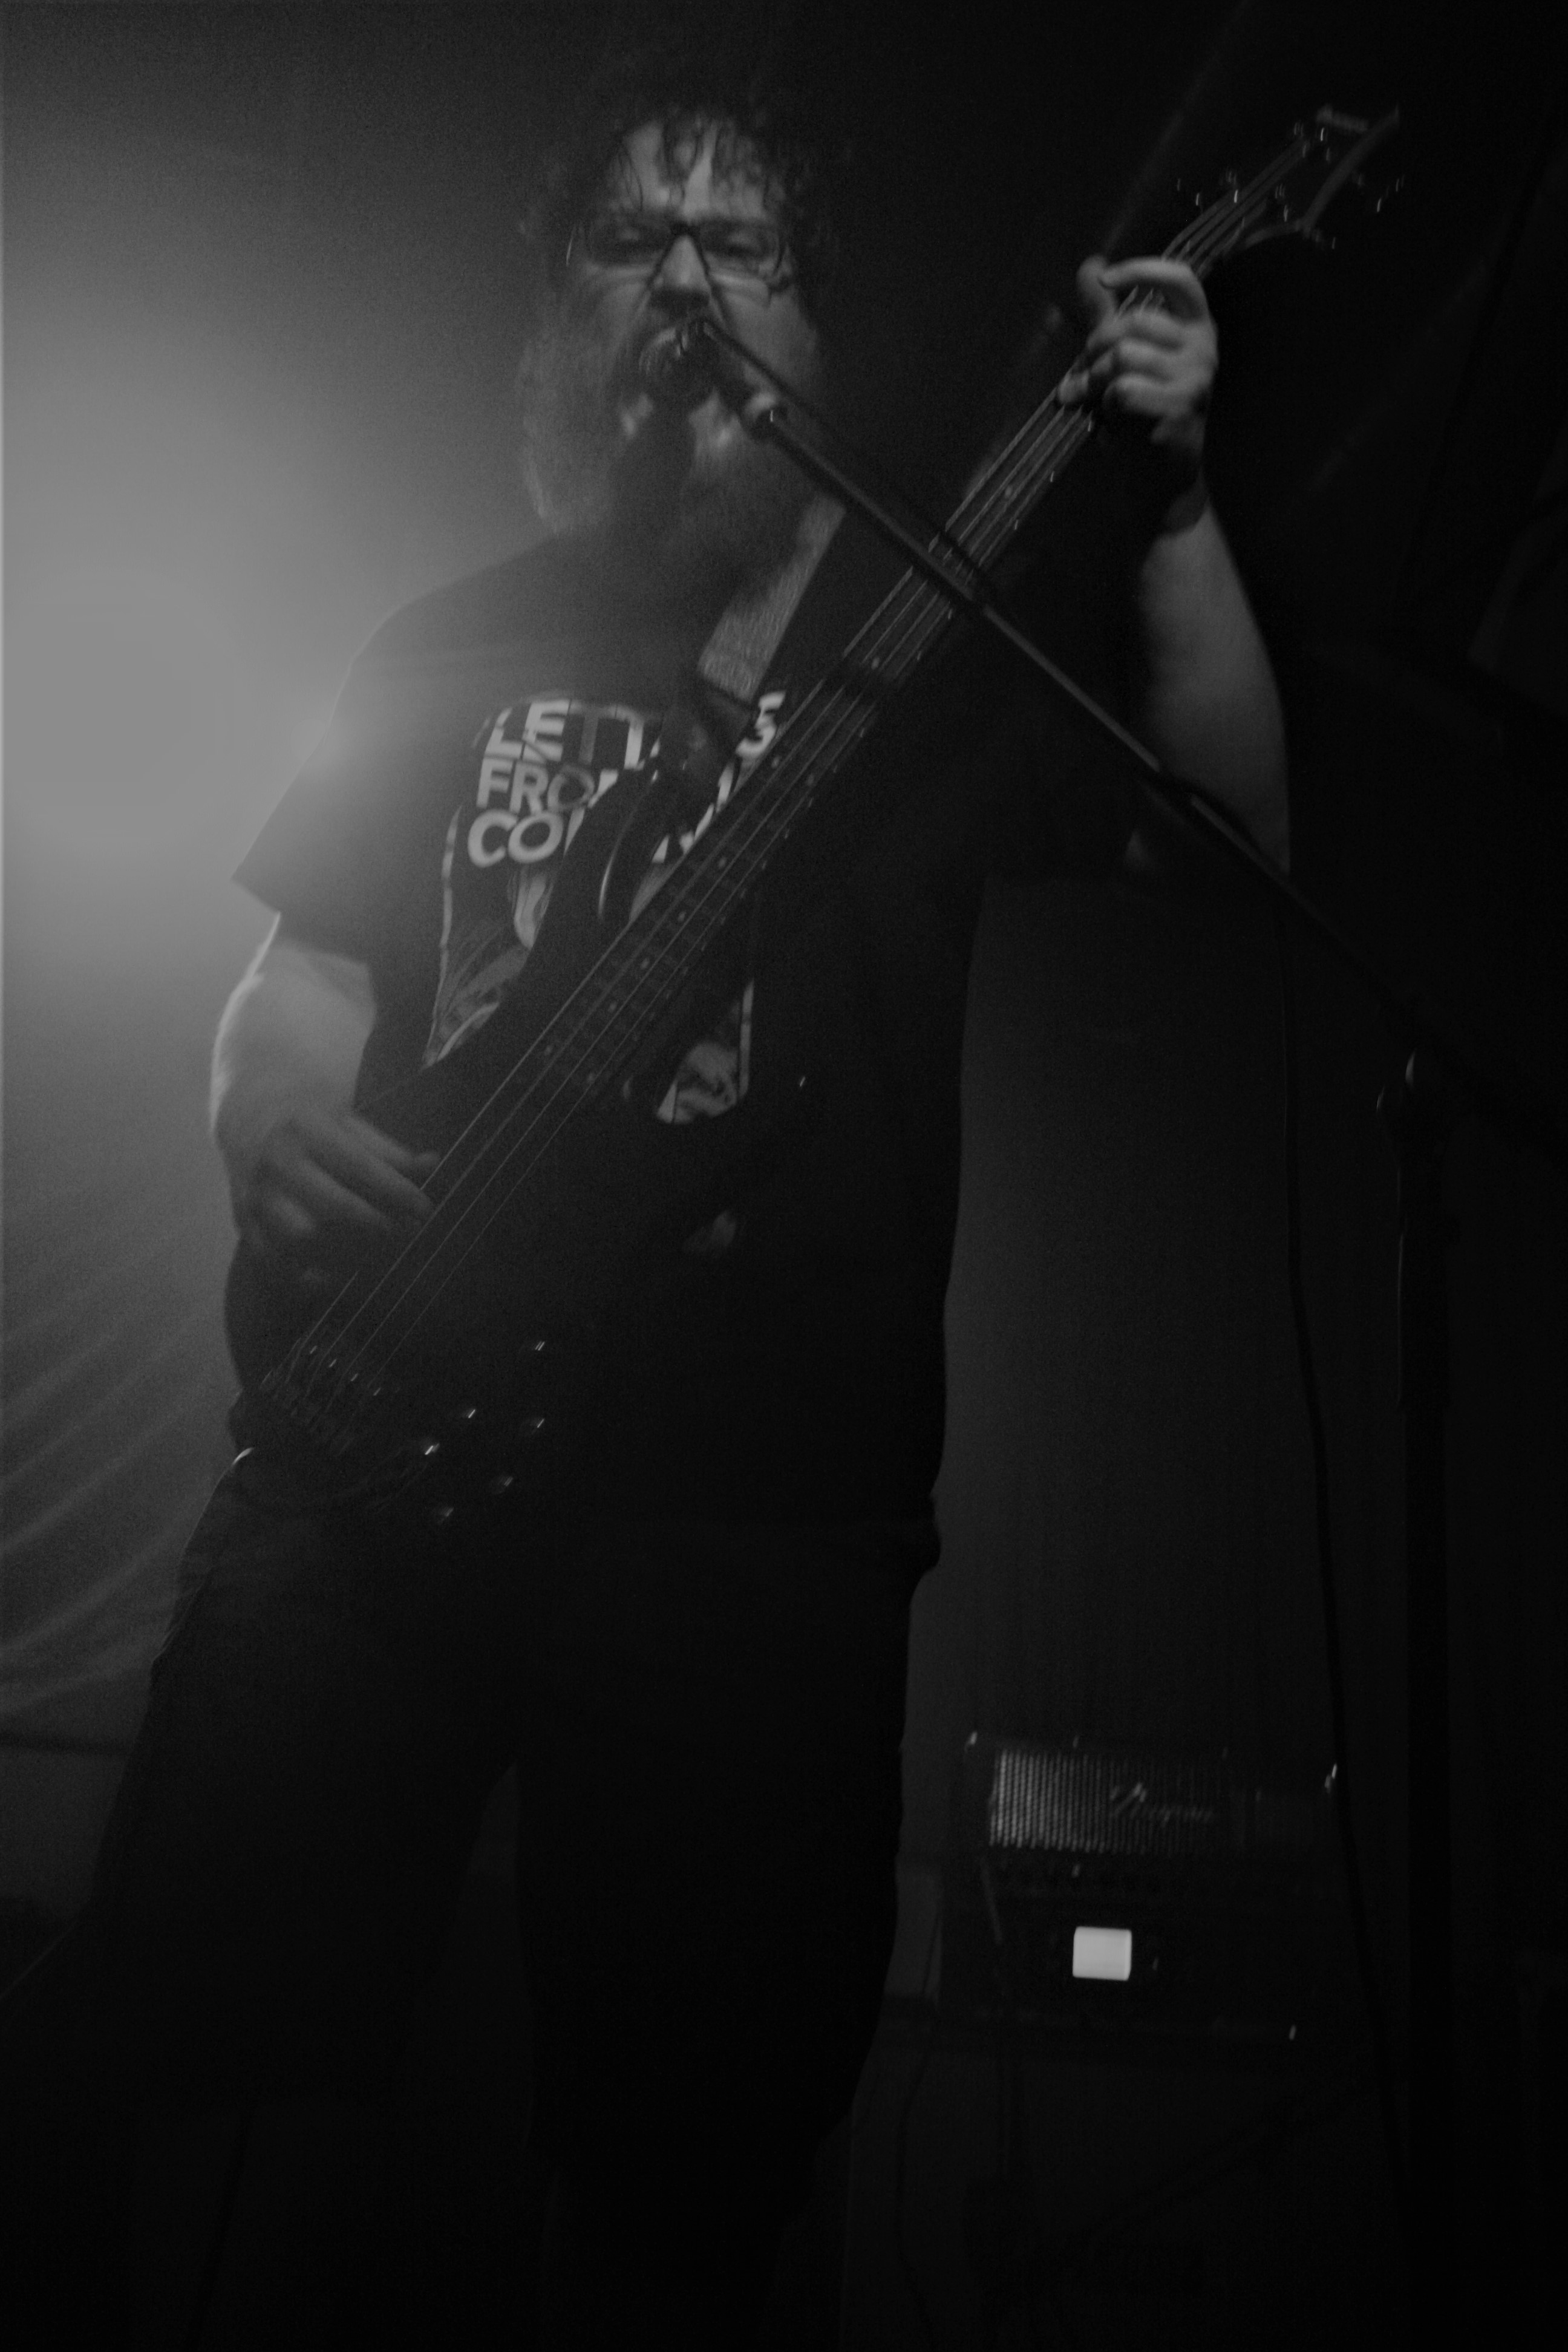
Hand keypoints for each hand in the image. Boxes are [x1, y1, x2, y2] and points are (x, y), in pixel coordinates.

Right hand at [230, 1100, 435, 1282]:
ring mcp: (256, 1197)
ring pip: (302, 1239)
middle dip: (379, 1226)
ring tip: (381, 1256)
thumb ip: (388, 1149)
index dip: (396, 1193)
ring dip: (348, 1255)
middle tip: (409, 1234)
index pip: (358, 1166)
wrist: (250, 1118)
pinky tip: (341, 1277)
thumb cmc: (313, 1123)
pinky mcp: (245, 1226)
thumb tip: (431, 1165)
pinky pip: (275, 1263)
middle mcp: (276, 1162)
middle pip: (332, 1207)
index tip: (426, 1210)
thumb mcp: (349, 1122)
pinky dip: (309, 1278)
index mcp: (306, 1129)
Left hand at [1056, 255, 1215, 525]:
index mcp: (1198, 327)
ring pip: (1122, 356)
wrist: (1162, 480)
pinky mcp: (1179, 409)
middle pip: (1131, 324)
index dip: (1142, 271)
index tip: (1106, 278)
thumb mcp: (1129, 357)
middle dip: (1093, 350)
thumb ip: (1109, 313)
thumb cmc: (1144, 413)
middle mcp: (1204, 348)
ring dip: (1094, 382)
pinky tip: (1114, 423)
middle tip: (1080, 379)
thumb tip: (1090, 267)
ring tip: (1094, 403)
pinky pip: (1122, 390)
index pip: (1180, 279)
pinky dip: (1107, 407)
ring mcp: (1195, 379)